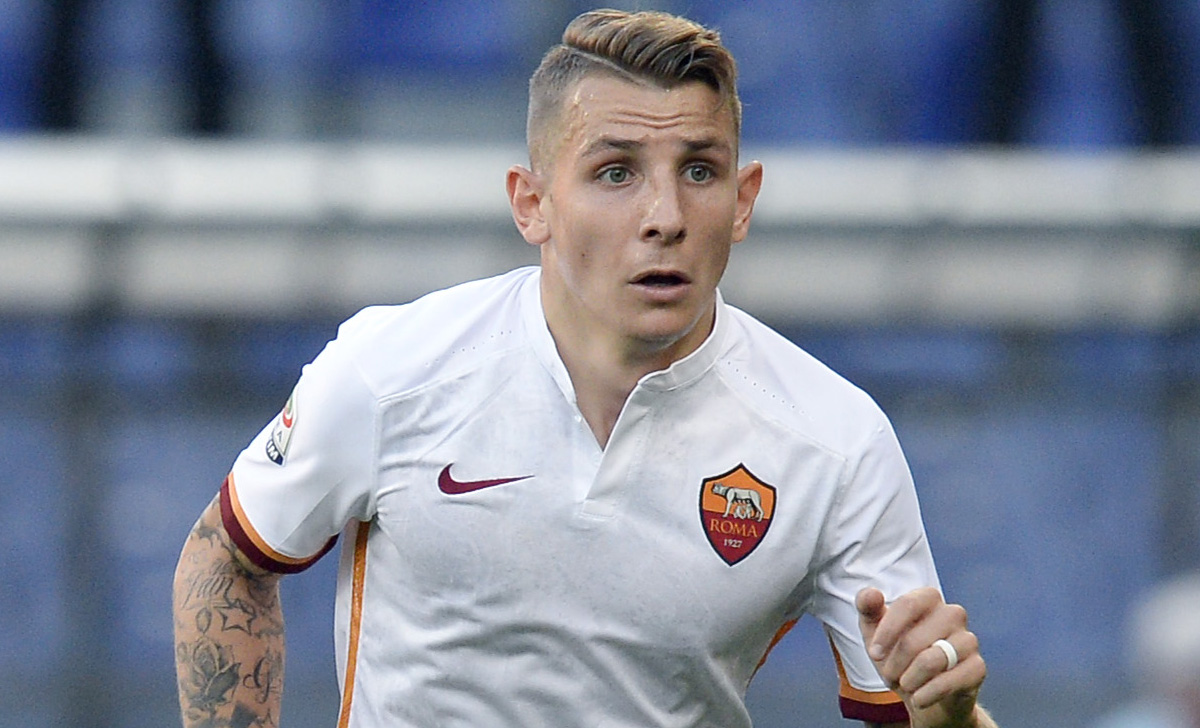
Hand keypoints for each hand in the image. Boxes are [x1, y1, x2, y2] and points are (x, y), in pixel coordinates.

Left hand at [856, 587, 987, 727]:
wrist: (923, 694)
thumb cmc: (899, 657)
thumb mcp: (875, 633)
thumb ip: (867, 609)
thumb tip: (871, 593)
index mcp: (928, 599)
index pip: (908, 604)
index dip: (887, 631)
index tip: (874, 653)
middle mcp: (953, 614)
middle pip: (915, 639)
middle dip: (894, 663)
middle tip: (889, 675)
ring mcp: (968, 640)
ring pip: (931, 661)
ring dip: (909, 680)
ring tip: (905, 686)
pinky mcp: (977, 668)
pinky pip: (949, 681)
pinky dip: (927, 694)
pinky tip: (918, 699)